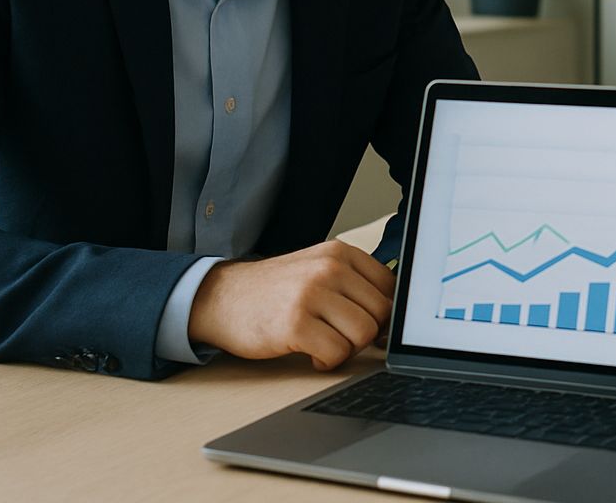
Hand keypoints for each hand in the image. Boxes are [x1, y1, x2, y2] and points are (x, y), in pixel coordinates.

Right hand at [187, 240, 396, 370]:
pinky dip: (327, 362)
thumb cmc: (275, 290)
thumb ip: (354, 283)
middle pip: (381, 314)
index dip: (384, 313)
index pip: (391, 287)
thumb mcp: (317, 269)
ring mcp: (311, 294)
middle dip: (365, 334)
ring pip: (364, 334)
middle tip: (340, 336)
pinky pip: (337, 353)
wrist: (221, 298)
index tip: (370, 324)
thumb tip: (394, 315)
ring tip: (325, 343)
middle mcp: (328, 269)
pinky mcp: (295, 324)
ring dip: (347, 348)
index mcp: (340, 253)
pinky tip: (312, 354)